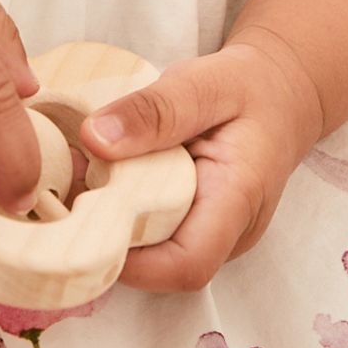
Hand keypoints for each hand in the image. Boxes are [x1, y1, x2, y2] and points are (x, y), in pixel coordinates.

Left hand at [78, 29, 327, 293]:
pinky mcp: (197, 226)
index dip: (132, 262)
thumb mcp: (205, 82)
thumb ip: (155, 109)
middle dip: (110, 238)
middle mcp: (229, 233)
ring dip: (112, 225)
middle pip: (162, 266)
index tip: (85, 219)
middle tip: (66, 188)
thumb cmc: (248, 87)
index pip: (188, 265)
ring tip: (78, 175)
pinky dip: (123, 212)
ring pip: (155, 254)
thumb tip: (93, 138)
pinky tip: (99, 177)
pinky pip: (156, 235)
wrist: (281, 94)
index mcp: (238, 198)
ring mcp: (214, 236)